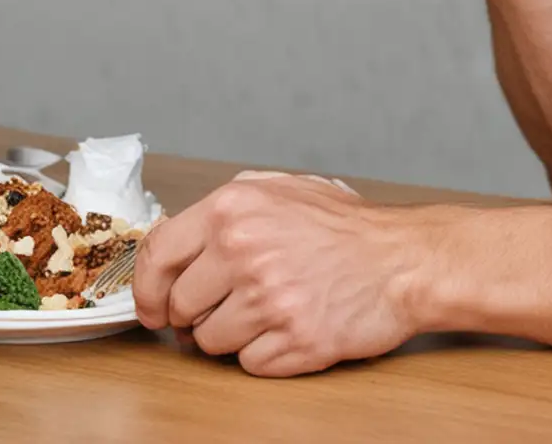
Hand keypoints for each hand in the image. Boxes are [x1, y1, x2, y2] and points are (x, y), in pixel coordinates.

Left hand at [132, 171, 423, 376]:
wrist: (405, 260)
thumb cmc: (347, 227)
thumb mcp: (281, 189)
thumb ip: (226, 208)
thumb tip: (175, 237)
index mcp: (233, 209)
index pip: (157, 255)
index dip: (147, 289)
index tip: (152, 307)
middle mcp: (244, 252)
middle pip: (180, 307)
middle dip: (194, 315)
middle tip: (221, 309)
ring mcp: (269, 300)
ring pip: (210, 342)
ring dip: (231, 335)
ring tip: (267, 313)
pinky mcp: (294, 341)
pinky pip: (249, 363)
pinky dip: (265, 353)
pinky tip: (289, 328)